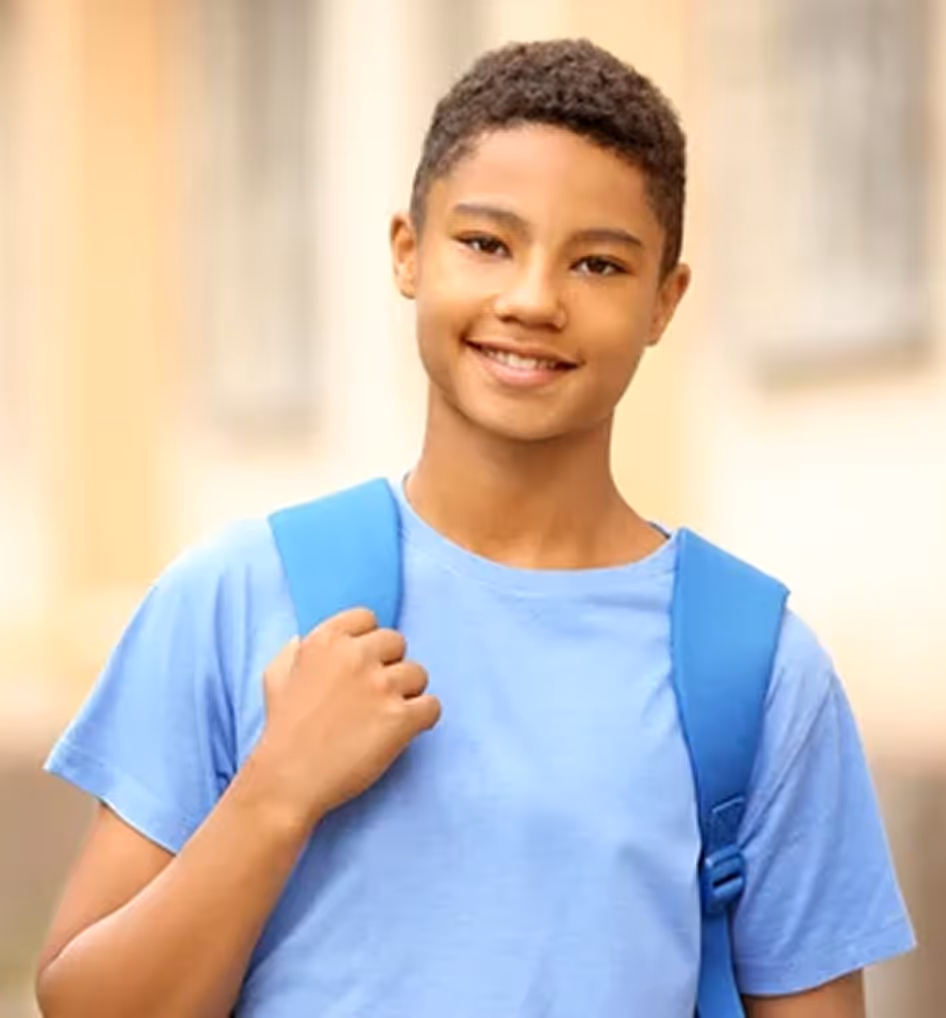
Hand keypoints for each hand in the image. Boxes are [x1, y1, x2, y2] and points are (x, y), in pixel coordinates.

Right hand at [251, 608, 440, 829]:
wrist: (288, 779)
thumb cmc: (281, 731)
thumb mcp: (276, 678)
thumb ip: (293, 653)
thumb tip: (299, 640)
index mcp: (325, 641)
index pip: (368, 618)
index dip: (368, 642)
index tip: (361, 664)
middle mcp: (355, 656)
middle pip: (398, 643)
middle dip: (389, 666)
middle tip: (374, 695)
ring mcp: (380, 686)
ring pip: (419, 674)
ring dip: (407, 693)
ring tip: (385, 716)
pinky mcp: (400, 718)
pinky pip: (432, 705)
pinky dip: (423, 719)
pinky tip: (403, 730)